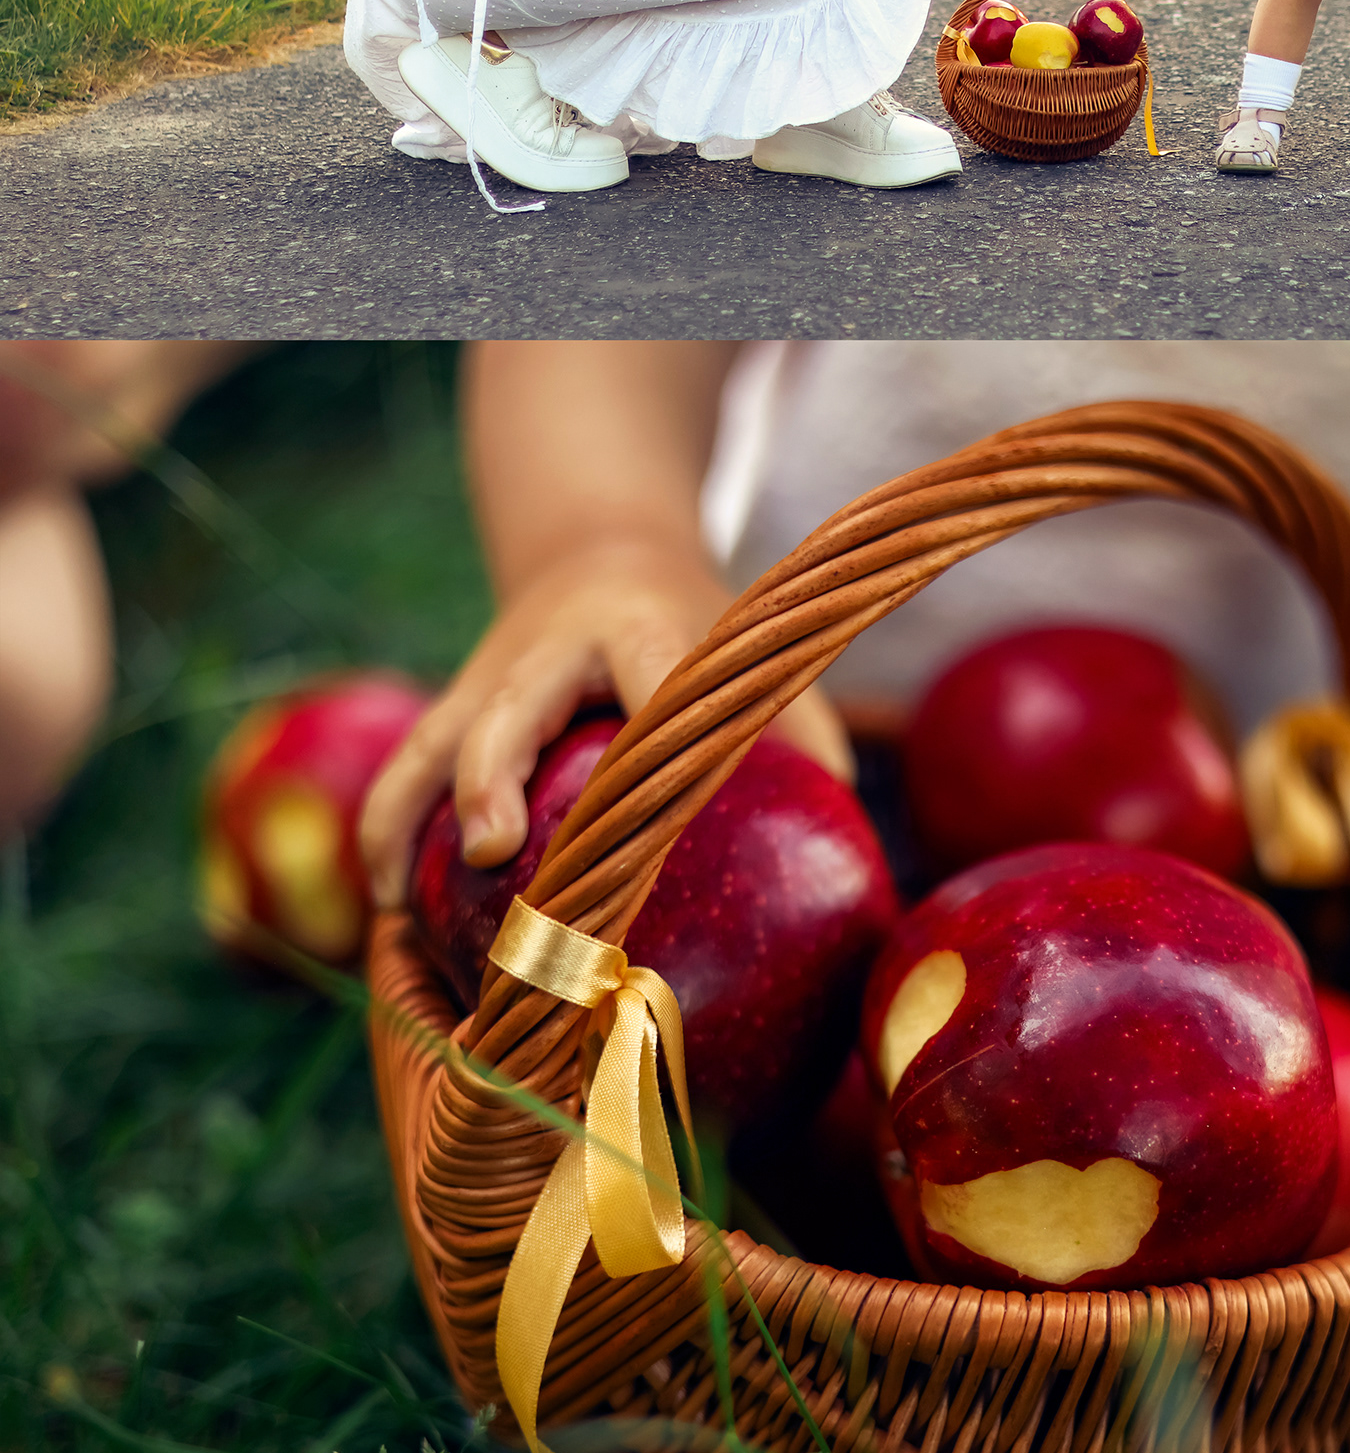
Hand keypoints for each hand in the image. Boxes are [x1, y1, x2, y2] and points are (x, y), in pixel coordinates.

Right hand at [357, 538, 850, 908]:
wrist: (600, 545)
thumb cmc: (702, 628)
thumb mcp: (757, 654)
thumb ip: (808, 738)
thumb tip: (859, 861)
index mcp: (644, 630)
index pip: (650, 680)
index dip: (650, 743)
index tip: (653, 814)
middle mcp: (552, 651)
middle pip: (511, 710)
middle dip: (494, 775)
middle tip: (493, 850)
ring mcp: (490, 678)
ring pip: (431, 741)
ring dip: (408, 816)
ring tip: (401, 907)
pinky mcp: (451, 706)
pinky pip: (406, 768)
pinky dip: (388, 828)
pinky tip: (389, 904)